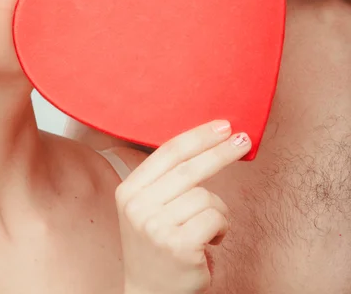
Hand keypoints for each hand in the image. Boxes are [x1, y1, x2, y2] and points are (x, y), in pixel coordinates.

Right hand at [116, 120, 250, 293]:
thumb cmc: (158, 245)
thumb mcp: (148, 207)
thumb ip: (167, 179)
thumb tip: (207, 141)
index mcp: (129, 190)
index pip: (168, 152)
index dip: (198, 136)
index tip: (222, 126)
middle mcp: (138, 207)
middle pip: (190, 167)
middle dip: (220, 151)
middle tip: (242, 140)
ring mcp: (156, 227)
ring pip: (206, 196)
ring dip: (218, 209)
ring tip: (207, 229)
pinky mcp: (179, 245)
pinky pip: (216, 218)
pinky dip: (221, 227)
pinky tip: (210, 242)